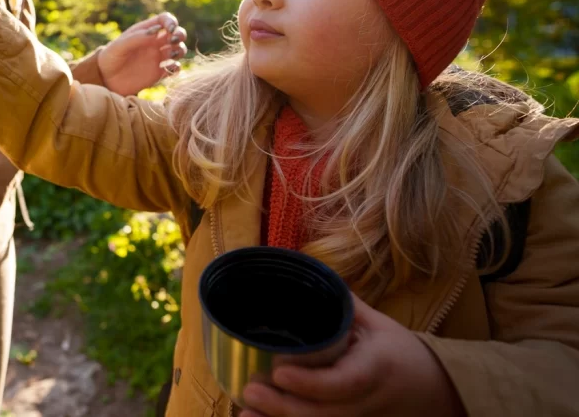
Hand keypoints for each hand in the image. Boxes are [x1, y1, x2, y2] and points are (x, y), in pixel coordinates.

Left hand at [97, 13, 187, 95]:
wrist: (105, 79)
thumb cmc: (110, 58)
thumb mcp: (120, 46)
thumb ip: (137, 38)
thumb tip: (157, 30)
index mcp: (145, 31)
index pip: (164, 20)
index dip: (171, 22)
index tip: (170, 29)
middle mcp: (154, 43)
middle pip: (176, 33)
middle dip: (180, 34)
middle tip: (173, 41)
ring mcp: (157, 58)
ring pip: (178, 49)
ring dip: (181, 50)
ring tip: (171, 55)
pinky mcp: (158, 73)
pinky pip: (174, 68)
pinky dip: (177, 67)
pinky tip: (169, 69)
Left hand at [240, 295, 464, 416]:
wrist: (433, 391)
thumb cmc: (400, 351)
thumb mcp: (377, 323)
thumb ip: (341, 305)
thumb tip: (304, 274)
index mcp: (376, 368)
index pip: (344, 382)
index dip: (311, 382)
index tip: (279, 372)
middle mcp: (367, 401)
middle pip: (324, 412)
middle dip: (283, 406)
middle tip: (249, 389)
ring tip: (243, 414)